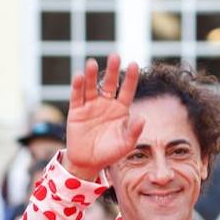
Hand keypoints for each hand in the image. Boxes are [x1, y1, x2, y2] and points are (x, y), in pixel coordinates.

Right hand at [65, 55, 145, 180]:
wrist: (89, 162)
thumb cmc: (110, 152)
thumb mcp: (125, 144)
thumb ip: (133, 131)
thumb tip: (143, 118)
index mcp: (120, 109)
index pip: (126, 90)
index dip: (130, 78)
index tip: (133, 64)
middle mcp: (106, 104)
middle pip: (109, 84)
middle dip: (112, 70)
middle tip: (114, 56)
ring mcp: (90, 106)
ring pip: (91, 87)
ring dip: (91, 75)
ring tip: (92, 63)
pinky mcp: (76, 111)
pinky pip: (77, 96)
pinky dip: (77, 86)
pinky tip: (79, 76)